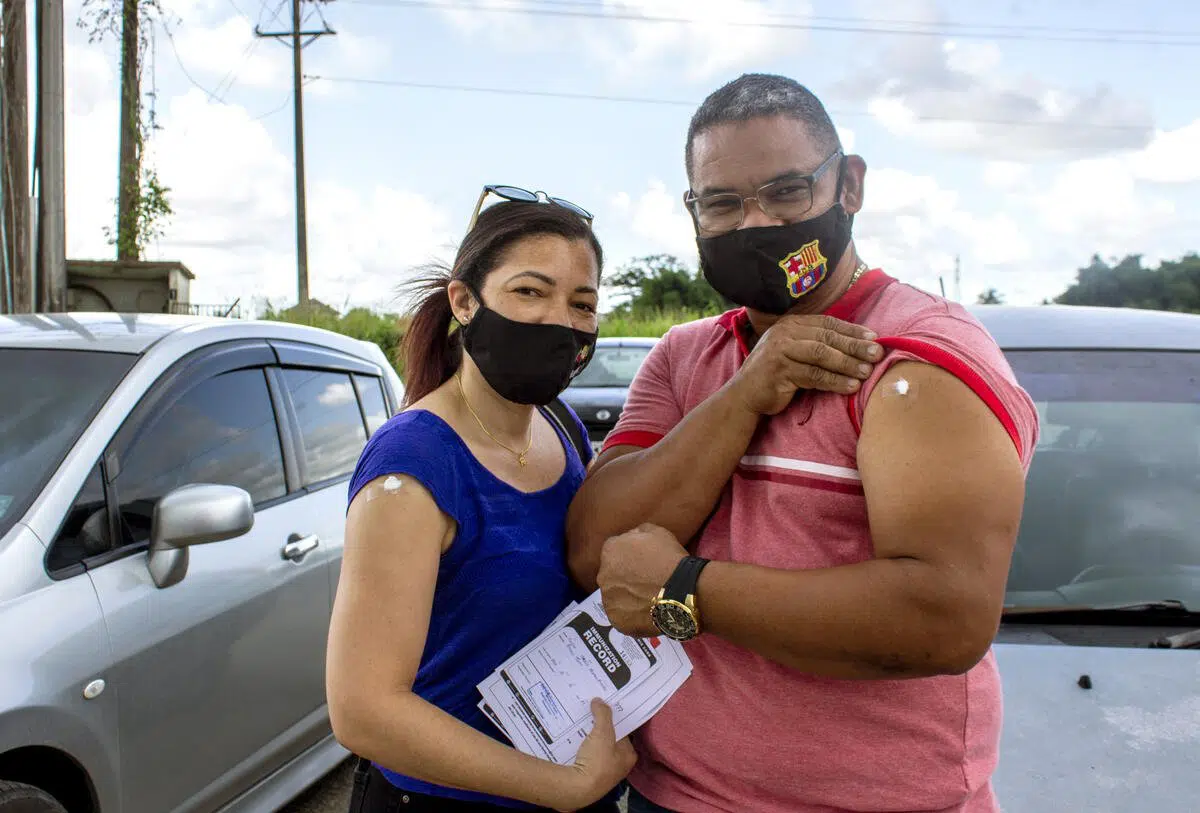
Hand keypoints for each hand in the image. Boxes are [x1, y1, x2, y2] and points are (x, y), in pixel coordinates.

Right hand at [554, 699, 636, 811]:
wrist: (577, 788)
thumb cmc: (597, 761)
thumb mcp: (603, 732)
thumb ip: (603, 714)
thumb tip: (599, 701)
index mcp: (629, 756)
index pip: (624, 732)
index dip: (615, 720)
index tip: (605, 709)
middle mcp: (619, 766)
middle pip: (610, 741)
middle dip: (600, 728)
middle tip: (591, 714)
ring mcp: (604, 773)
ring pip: (597, 749)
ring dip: (589, 738)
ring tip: (580, 723)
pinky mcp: (590, 777)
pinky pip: (586, 757)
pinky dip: (581, 748)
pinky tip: (573, 740)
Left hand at [597, 523, 687, 636]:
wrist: (682, 592)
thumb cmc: (670, 559)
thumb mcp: (657, 532)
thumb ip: (637, 532)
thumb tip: (632, 537)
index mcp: (610, 551)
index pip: (614, 551)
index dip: (629, 557)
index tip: (642, 563)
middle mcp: (603, 575)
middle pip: (611, 575)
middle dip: (624, 577)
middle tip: (645, 582)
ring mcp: (608, 600)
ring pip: (615, 597)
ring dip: (626, 597)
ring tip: (648, 599)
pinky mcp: (616, 620)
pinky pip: (622, 616)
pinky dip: (632, 615)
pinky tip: (647, 612)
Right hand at [728, 314, 881, 415]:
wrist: (744, 395)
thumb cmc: (774, 374)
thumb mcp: (793, 352)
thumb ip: (815, 344)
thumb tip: (856, 345)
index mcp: (791, 324)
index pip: (828, 323)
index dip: (853, 330)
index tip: (875, 337)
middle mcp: (785, 333)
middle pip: (827, 338)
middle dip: (855, 346)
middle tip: (877, 353)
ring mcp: (780, 351)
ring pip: (822, 355)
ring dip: (848, 364)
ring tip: (867, 372)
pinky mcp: (779, 371)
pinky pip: (814, 376)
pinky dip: (835, 381)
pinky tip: (850, 386)